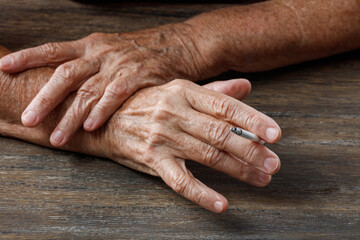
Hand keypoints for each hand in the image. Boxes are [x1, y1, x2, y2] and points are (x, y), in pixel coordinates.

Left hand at [0, 24, 212, 146]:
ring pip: (88, 90)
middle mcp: (100, 53)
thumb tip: (64, 84)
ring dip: (70, 115)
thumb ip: (88, 64)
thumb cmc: (140, 51)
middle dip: (44, 98)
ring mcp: (119, 64)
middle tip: (28, 119)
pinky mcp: (139, 75)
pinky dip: (102, 111)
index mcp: (90, 45)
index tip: (3, 67)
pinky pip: (116, 94)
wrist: (176, 45)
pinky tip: (90, 126)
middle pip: (65, 74)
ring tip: (57, 137)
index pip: (53, 49)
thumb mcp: (109, 49)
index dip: (27, 57)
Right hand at [103, 79, 280, 212]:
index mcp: (184, 91)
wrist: (105, 119)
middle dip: (251, 150)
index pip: (225, 106)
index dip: (252, 120)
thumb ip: (215, 90)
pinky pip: (180, 180)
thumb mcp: (179, 90)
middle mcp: (174, 112)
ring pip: (207, 155)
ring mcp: (163, 138)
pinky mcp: (153, 160)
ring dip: (238, 170)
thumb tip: (247, 86)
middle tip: (273, 163)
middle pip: (220, 133)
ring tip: (261, 178)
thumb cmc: (148, 103)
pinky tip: (221, 203)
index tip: (275, 134)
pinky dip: (202, 193)